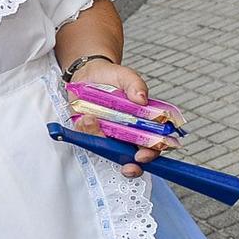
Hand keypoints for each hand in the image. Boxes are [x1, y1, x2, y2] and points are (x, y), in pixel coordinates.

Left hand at [66, 59, 175, 176]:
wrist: (90, 72)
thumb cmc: (113, 77)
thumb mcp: (126, 76)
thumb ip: (135, 85)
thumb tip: (141, 98)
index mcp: (143, 123)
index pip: (153, 144)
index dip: (150, 153)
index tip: (143, 155)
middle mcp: (126, 133)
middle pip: (132, 156)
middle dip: (130, 165)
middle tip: (127, 165)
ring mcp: (107, 133)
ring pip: (107, 149)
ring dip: (100, 138)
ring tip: (92, 119)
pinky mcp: (89, 130)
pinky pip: (87, 137)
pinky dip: (86, 129)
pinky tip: (85, 117)